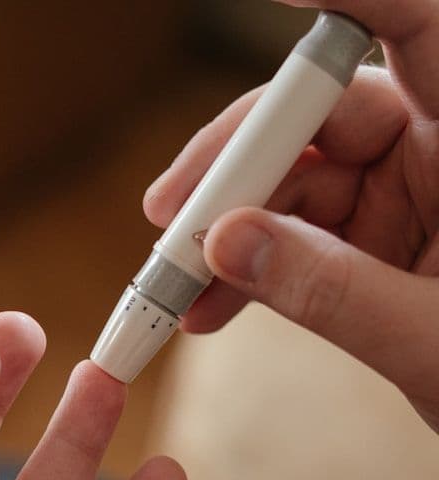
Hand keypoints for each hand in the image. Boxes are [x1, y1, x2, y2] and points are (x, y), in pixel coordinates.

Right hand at [145, 0, 438, 431]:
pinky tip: (210, 303)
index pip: (415, 28)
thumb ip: (333, 292)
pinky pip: (296, 235)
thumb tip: (228, 244)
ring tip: (176, 286)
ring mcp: (405, 193)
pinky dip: (249, 268)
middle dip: (238, 166)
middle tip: (172, 217)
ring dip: (227, 232)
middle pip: (322, 114)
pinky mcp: (375, 237)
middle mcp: (438, 150)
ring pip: (295, 180)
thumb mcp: (430, 343)